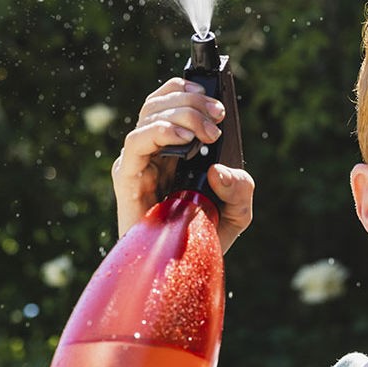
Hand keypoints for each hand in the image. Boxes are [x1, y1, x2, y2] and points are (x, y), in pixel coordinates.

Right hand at [111, 77, 253, 252]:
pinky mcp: (127, 179)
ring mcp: (138, 163)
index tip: (217, 102)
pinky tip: (184, 139)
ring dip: (181, 114)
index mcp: (175, 149)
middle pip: (160, 102)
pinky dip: (158, 131)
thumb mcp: (239, 211)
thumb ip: (241, 187)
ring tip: (206, 133)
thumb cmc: (205, 238)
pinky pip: (135, 143)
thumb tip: (218, 169)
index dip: (188, 90)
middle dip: (192, 101)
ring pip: (148, 114)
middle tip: (217, 118)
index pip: (169, 100)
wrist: (182, 276)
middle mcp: (153, 151)